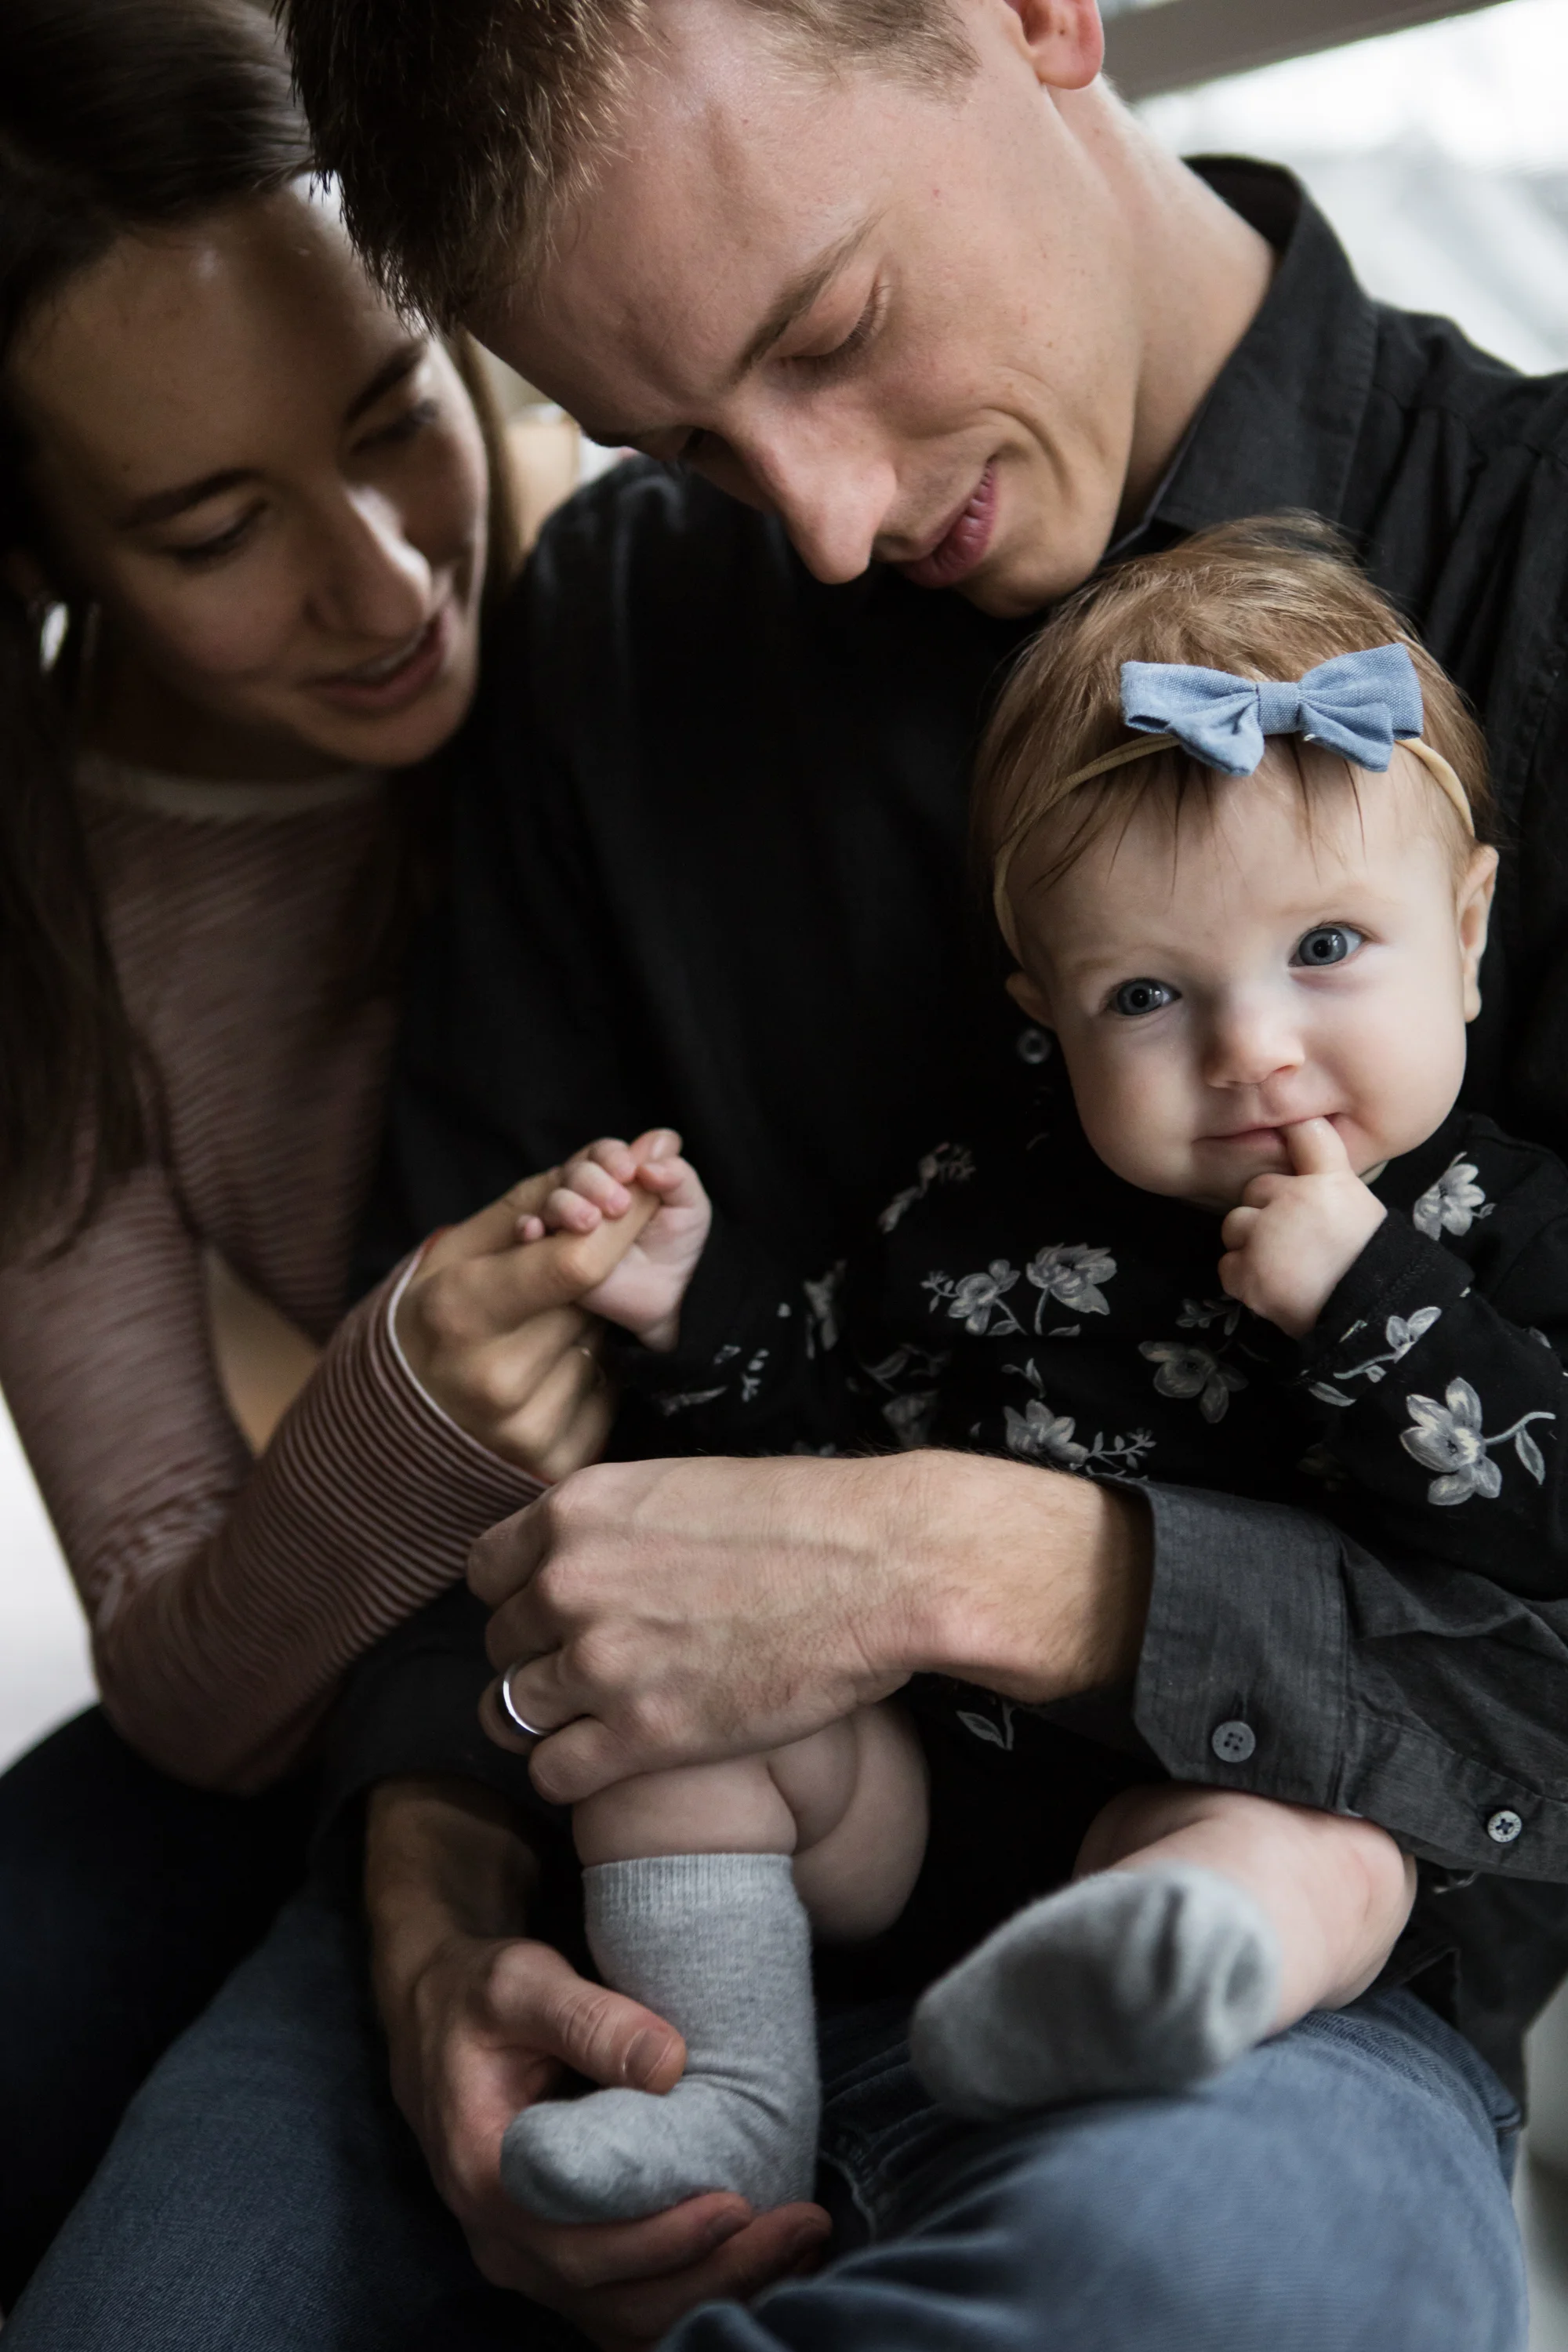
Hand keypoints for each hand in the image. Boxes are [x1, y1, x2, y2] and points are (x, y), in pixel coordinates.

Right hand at [366, 1780, 829, 2349]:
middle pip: (615, 2296)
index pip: (580, 2245)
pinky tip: (758, 2263)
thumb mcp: (522, 1983)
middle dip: (715, 2273)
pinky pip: (626, 2303)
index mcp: (486, 2177)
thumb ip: (589, 2019)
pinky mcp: (558, 2253)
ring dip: (714, 2293)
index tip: (739, 2205)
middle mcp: (502, 2239)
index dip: (663, 2241)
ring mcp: (529, 2257)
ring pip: (625, 2315)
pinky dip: (690, 2295)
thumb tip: (670, 2063)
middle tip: (802, 2227)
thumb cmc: (482, 1994)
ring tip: (799, 2248)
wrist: (439, 2012)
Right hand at [394, 1158, 663, 1478]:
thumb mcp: (461, 1247)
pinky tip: (549, 1376)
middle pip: (595, 1302)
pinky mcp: (555, 1464)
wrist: (394, 1420)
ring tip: (540, 1336)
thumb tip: (622, 1160)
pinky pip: (607, 1397)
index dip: (617, 1224)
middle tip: (561, 1281)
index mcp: (460, 1311)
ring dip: (590, 1330)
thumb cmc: (437, 1311)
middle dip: (594, 1279)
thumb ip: (535, 1201)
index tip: (629, 1198)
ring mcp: (525, 1429)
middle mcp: (493, 1378)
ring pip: (603, 1348)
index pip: (576, 1262)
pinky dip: (589, 1377)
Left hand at [471, 1449, 1150, 1804]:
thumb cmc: (805, 1520)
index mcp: (576, 1510)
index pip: (485, 1571)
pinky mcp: (641, 1735)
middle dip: (541, 1658)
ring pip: (511, 1711)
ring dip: (552, 1719)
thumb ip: (612, 1527)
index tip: (556, 1615)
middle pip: (499, 1644)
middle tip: (601, 1668)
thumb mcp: (681, 1489)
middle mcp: (568, 1582)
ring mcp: (599, 1661)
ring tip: (605, 1717)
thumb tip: (578, 1560)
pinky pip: (552, 1774)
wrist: (882, 1568)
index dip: (520, 1597)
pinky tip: (618, 1758)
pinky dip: (575, 1773)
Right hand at [517, 1132, 711, 1350]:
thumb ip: (677, 1175)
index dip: (612, 1157)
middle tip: (618, 1205)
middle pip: (575, 1172)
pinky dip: (527, 1227)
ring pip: (552, 1201)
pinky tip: (535, 1231)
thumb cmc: (679, 1244)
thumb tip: (654, 1151)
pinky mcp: (553, 1253)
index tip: (629, 1171)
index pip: (604, 1153)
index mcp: (618, 1175)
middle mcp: (589, 1193)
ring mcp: (568, 1223)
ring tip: (589, 1222)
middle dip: (592, 1181)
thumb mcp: (691, 1206)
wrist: (669, 1296)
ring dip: (564, 1204)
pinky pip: (528, 1235)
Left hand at [1219, 1117, 1386, 1336]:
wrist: (1369, 1313)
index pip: (1305, 1135)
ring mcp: (1263, 1237)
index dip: (1294, 1136)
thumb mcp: (1357, 1203)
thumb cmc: (1368, 1257)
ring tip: (1282, 1262)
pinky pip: (1228, 1265)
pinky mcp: (1246, 1273)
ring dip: (1250, 1242)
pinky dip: (1244, 1276)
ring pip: (1235, 1225)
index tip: (1290, 1140)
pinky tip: (1273, 1283)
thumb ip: (1328, 1169)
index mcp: (1327, 1180)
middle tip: (1294, 1238)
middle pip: (1255, 1189)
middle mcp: (1290, 1200)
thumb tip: (1301, 1128)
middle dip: (1267, 1210)